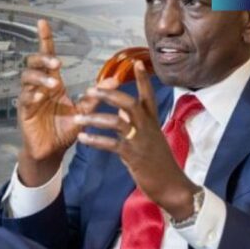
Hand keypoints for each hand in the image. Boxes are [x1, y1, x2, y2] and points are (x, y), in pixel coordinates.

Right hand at [17, 19, 118, 186]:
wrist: (51, 151)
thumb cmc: (64, 130)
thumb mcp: (83, 111)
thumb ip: (96, 96)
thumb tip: (115, 79)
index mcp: (52, 83)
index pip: (47, 55)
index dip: (45, 39)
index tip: (43, 22)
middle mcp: (39, 86)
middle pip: (32, 62)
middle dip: (42, 59)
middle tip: (56, 63)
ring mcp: (30, 98)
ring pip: (27, 78)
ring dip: (39, 77)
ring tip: (53, 83)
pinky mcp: (24, 112)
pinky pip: (25, 98)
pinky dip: (32, 95)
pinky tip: (41, 96)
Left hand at [73, 60, 198, 219]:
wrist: (171, 186)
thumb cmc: (158, 161)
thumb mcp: (148, 138)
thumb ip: (135, 122)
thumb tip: (122, 109)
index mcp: (152, 121)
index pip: (148, 95)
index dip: (142, 79)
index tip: (136, 62)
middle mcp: (147, 127)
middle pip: (129, 102)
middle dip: (109, 94)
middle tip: (90, 89)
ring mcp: (140, 140)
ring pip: (117, 122)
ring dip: (95, 118)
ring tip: (77, 118)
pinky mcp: (133, 155)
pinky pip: (111, 144)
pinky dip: (95, 140)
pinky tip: (82, 138)